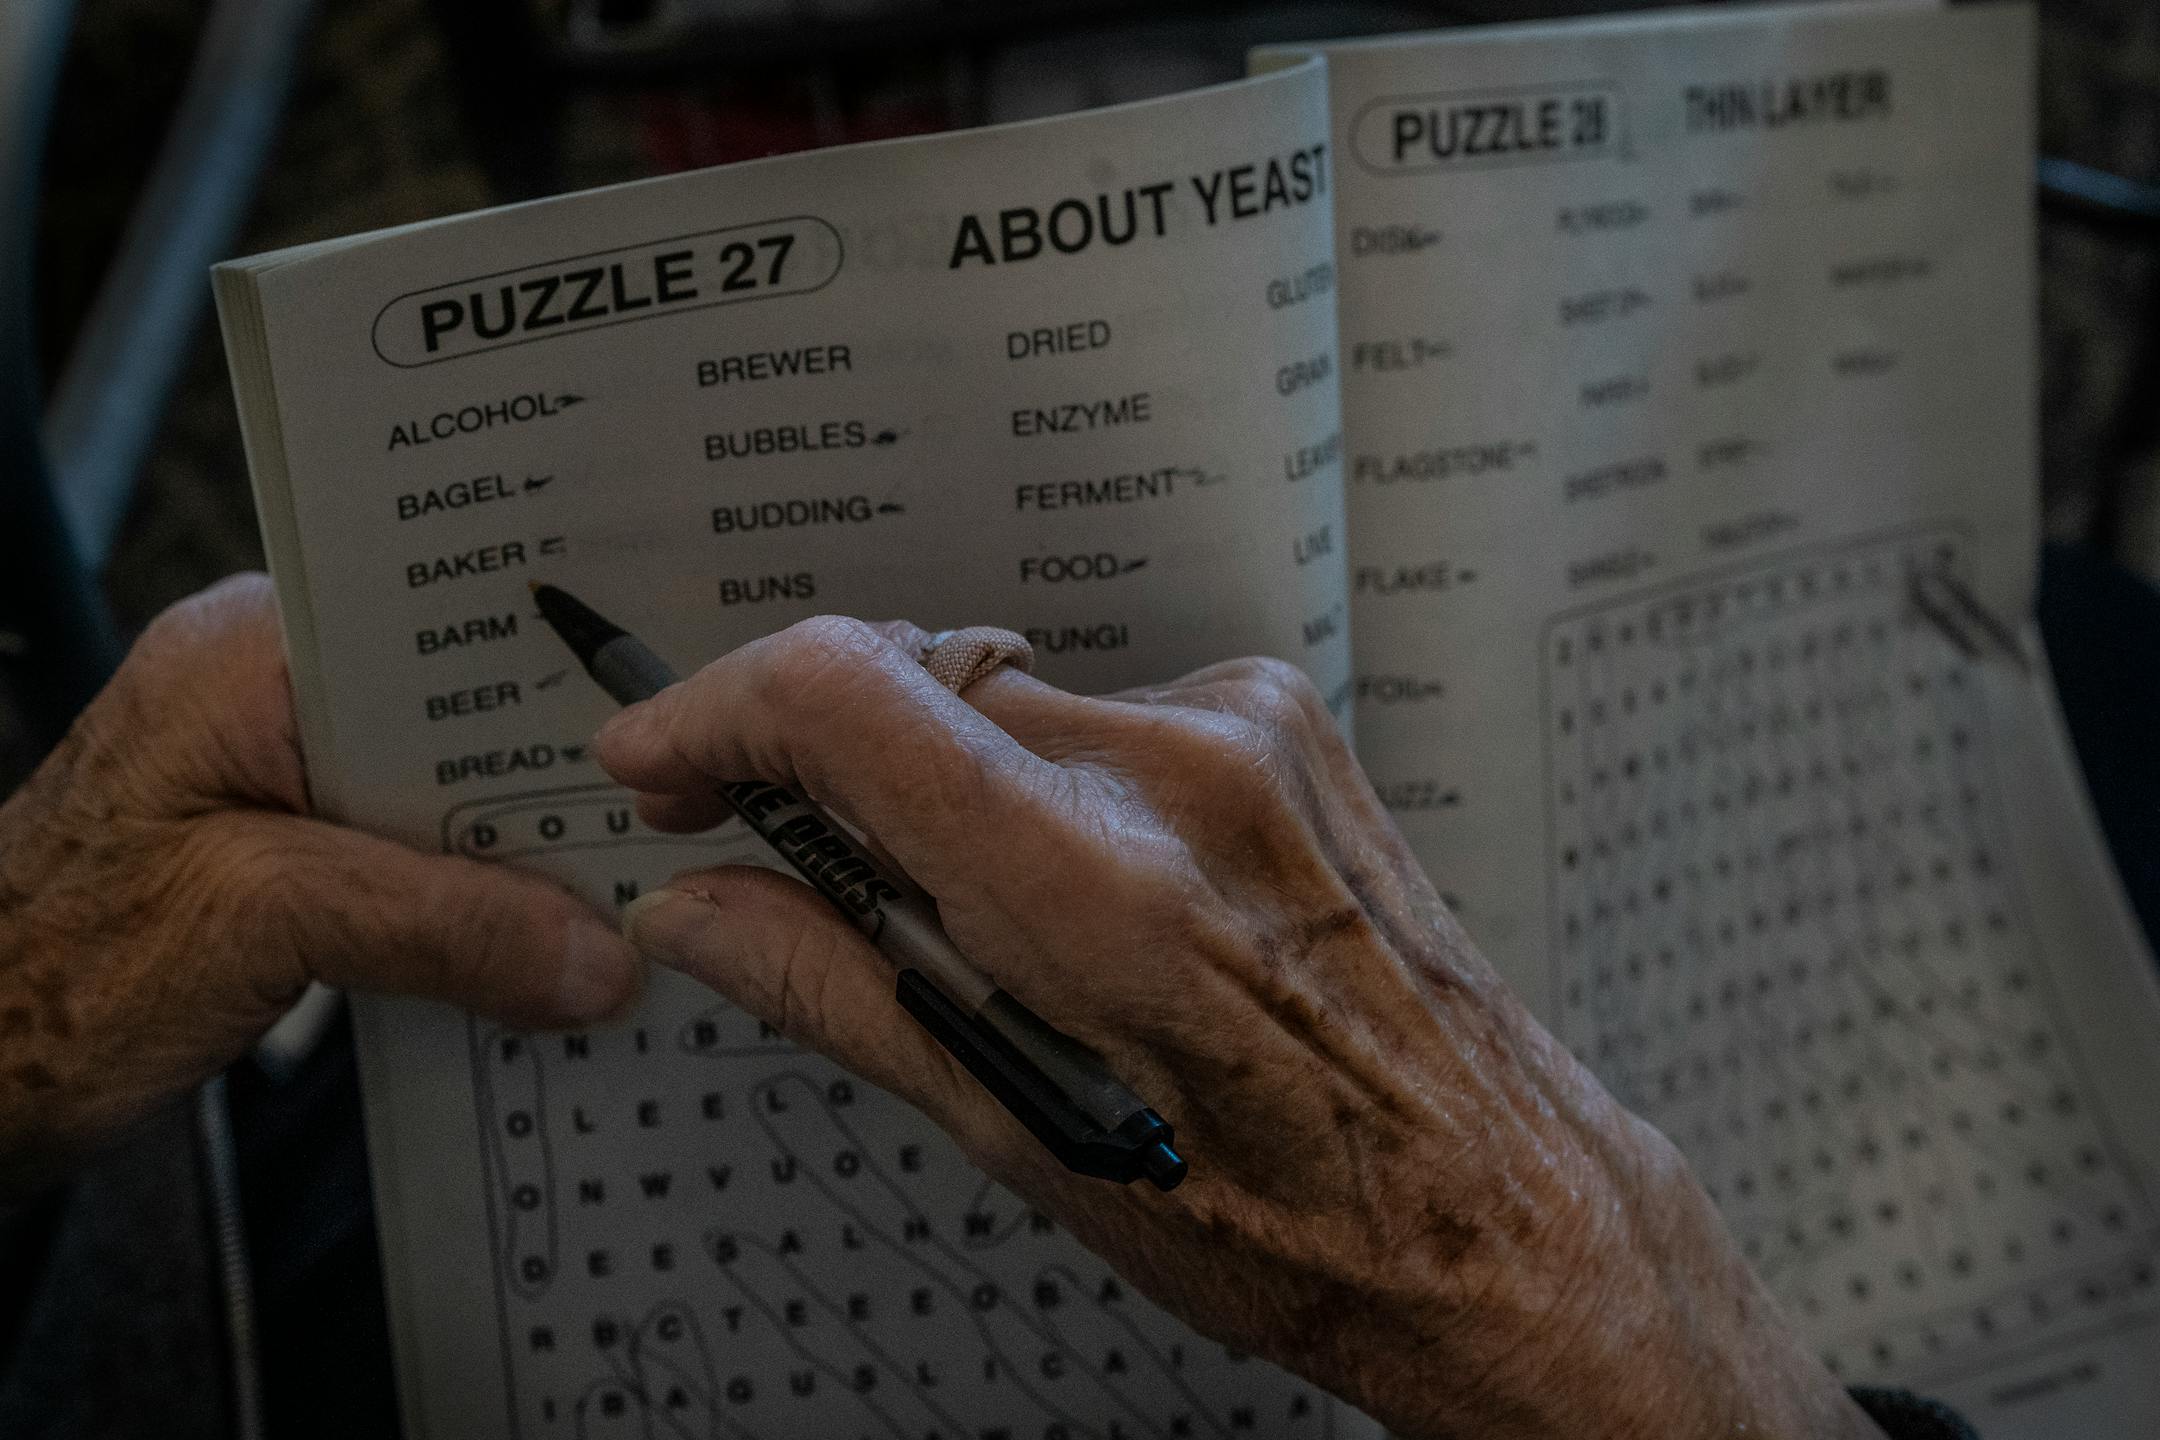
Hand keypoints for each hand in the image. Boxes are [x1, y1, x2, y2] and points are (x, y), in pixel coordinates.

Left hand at [0, 574, 639, 1196]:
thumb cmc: (46, 977)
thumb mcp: (262, 924)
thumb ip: (437, 926)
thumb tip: (594, 954)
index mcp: (252, 652)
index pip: (444, 634)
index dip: (556, 680)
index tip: (660, 732)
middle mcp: (271, 691)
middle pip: (461, 719)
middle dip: (554, 785)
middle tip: (664, 831)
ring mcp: (278, 771)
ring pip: (446, 795)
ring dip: (519, 859)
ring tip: (616, 901)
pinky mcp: (287, 847)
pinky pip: (416, 854)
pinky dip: (474, 904)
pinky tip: (535, 949)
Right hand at [598, 616, 1878, 1439]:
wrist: (1495, 1204)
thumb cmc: (1288, 1213)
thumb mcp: (1027, 1137)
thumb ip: (840, 990)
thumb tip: (698, 907)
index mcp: (1099, 890)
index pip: (846, 697)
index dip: (716, 710)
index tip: (662, 760)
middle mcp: (1179, 771)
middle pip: (914, 688)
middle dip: (828, 767)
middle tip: (797, 863)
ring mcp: (1246, 729)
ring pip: (1004, 701)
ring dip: (950, 783)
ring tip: (1003, 929)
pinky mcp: (1281, 718)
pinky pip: (1100, 713)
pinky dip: (1051, 780)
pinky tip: (1100, 894)